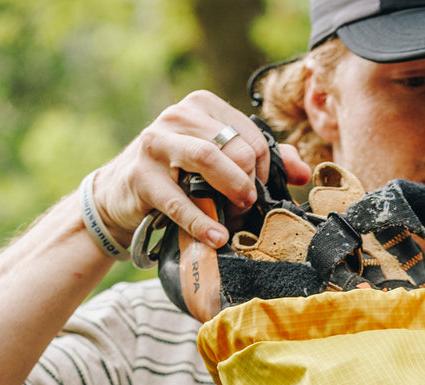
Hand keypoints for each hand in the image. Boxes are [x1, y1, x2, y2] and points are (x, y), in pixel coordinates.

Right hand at [83, 92, 311, 249]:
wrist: (122, 194)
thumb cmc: (177, 176)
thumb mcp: (217, 161)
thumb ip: (259, 160)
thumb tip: (303, 172)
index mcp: (202, 106)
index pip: (250, 133)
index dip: (264, 167)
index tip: (261, 190)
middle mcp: (177, 116)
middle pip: (233, 145)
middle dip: (249, 181)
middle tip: (251, 206)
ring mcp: (156, 143)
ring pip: (207, 157)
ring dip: (232, 189)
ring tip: (241, 213)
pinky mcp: (141, 176)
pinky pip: (178, 200)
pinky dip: (201, 222)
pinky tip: (217, 238)